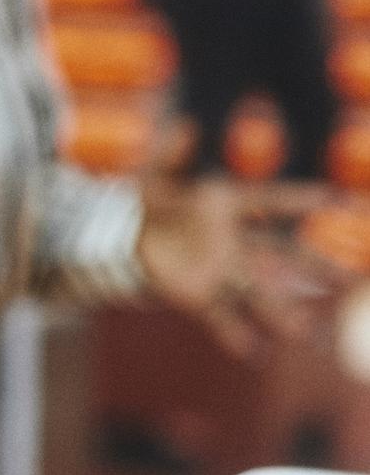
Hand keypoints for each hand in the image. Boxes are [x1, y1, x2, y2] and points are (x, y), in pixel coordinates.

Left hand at [137, 165, 339, 358]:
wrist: (127, 236)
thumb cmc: (151, 202)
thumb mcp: (155, 175)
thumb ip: (171, 152)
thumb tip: (186, 122)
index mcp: (229, 207)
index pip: (271, 201)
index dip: (300, 199)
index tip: (338, 199)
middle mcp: (235, 241)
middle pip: (281, 254)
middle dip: (315, 266)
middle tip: (351, 279)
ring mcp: (221, 270)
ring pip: (259, 292)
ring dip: (282, 312)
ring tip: (307, 333)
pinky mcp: (199, 294)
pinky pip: (220, 315)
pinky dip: (234, 333)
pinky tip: (252, 352)